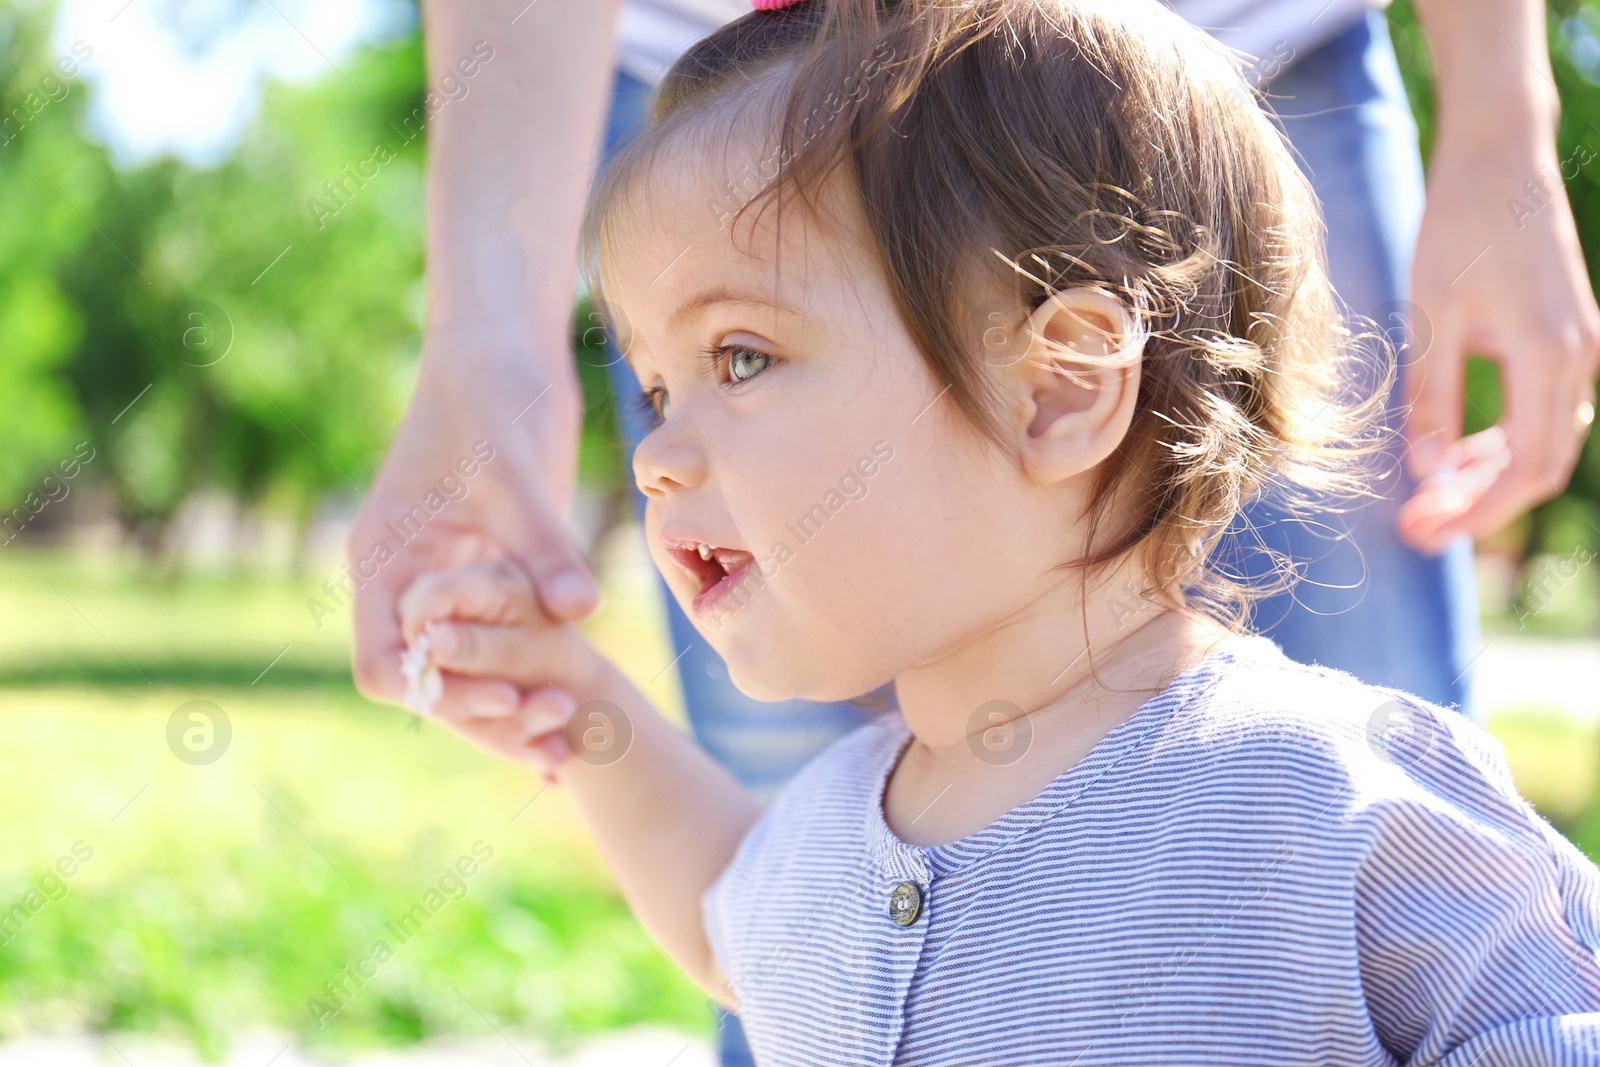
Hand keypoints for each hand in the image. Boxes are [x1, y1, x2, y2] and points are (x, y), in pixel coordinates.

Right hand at [348, 321, 600, 707]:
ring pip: (465, 671)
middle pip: (429, 684)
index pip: (384, 664)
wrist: (506, 351)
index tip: (505, 698)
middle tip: (552, 733)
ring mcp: (448, 583)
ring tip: (566, 740)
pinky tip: (573, 712)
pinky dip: (528, 676)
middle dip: (484, 714)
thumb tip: (580, 613)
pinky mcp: (489, 574)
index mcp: (385, 562)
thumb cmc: (491, 397)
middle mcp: (409, 582)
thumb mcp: (516, 472)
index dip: (438, 693)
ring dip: (508, 706)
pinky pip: (500, 642)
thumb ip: (545, 544)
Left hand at [1399, 136, 1599, 554]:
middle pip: (1543, 466)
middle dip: (1481, 505)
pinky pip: (1548, 411)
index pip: (1525, 469)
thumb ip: (1432, 401)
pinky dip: (1507, 441)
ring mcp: (1584, 346)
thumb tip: (1429, 476)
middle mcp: (1582, 357)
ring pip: (1548, 441)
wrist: (1500, 159)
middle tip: (1420, 528)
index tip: (1424, 533)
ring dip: (1492, 476)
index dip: (1475, 512)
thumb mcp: (1431, 318)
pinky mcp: (1571, 335)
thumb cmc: (1459, 229)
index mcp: (1551, 356)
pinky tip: (1460, 451)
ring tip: (1430, 495)